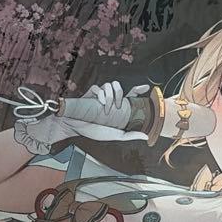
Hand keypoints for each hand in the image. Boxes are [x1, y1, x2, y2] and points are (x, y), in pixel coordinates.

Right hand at [13, 80, 149, 153]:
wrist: (76, 128)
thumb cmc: (93, 131)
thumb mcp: (115, 135)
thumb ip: (130, 135)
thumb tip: (146, 136)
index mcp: (116, 106)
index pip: (129, 94)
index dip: (137, 90)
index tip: (145, 88)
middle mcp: (109, 98)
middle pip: (119, 86)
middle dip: (120, 94)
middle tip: (119, 106)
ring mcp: (99, 95)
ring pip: (109, 85)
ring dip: (110, 96)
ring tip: (107, 108)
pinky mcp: (90, 93)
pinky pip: (98, 88)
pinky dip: (101, 94)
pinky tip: (101, 103)